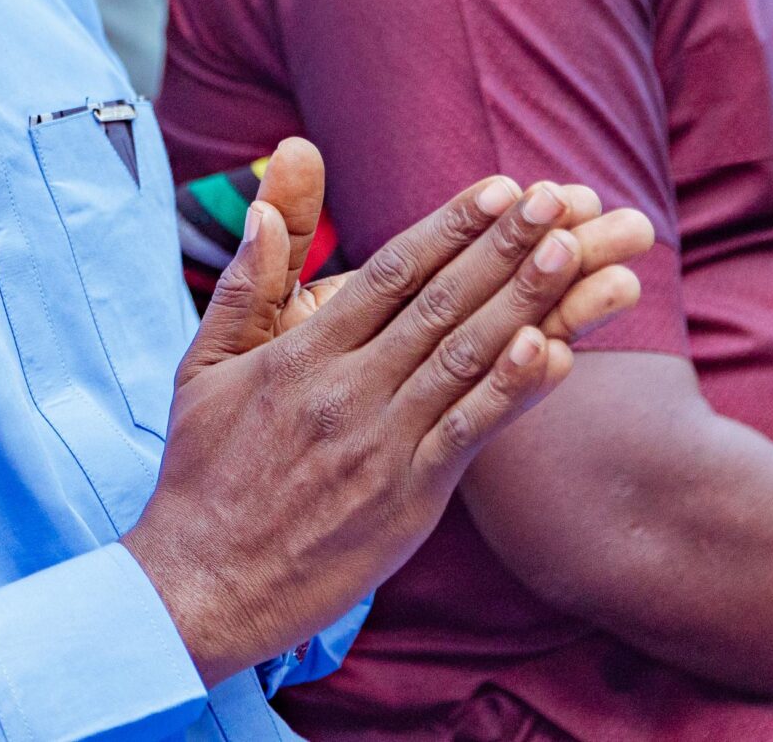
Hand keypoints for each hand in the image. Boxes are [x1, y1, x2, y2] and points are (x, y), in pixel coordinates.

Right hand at [120, 140, 651, 687]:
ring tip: (569, 251)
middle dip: (502, 246)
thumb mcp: (204, 369)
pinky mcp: (408, 498)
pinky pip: (469, 432)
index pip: (389, 273)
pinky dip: (513, 390)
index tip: (496, 189)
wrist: (205, 583)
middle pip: (439, 304)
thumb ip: (245, 287)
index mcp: (301, 354)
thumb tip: (258, 209)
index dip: (448, 227)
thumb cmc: (203, 473)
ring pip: (464, 358)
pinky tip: (554, 352)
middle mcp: (347, 390)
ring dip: (523, 301)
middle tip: (554, 200)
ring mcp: (381, 444)